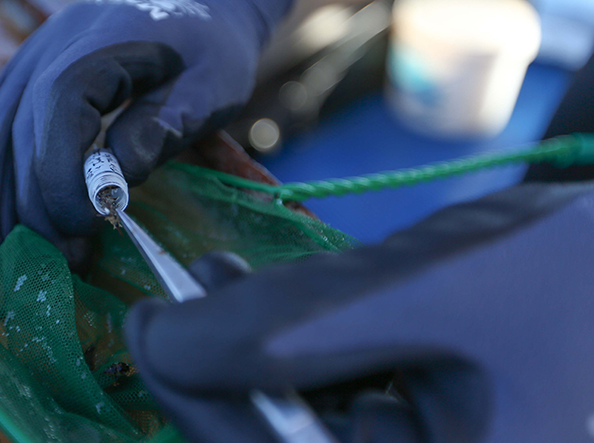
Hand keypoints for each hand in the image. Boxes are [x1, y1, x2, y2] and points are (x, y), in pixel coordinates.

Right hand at [0, 0, 296, 265]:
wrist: (195, 8)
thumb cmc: (210, 50)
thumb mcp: (210, 87)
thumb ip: (162, 129)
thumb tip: (113, 186)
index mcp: (97, 38)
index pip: (58, 106)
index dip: (61, 172)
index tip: (86, 225)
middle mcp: (47, 46)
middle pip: (18, 131)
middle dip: (35, 206)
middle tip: (67, 260)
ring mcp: (26, 62)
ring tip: (24, 262)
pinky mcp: (19, 85)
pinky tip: (6, 232)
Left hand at [125, 183, 593, 442]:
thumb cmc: (576, 273)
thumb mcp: (420, 292)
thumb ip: (283, 327)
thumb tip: (158, 338)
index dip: (199, 403)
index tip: (147, 327)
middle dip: (230, 378)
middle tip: (178, 307)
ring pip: (321, 433)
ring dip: (265, 362)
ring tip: (221, 286)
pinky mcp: (446, 442)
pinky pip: (358, 418)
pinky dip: (317, 363)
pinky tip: (289, 308)